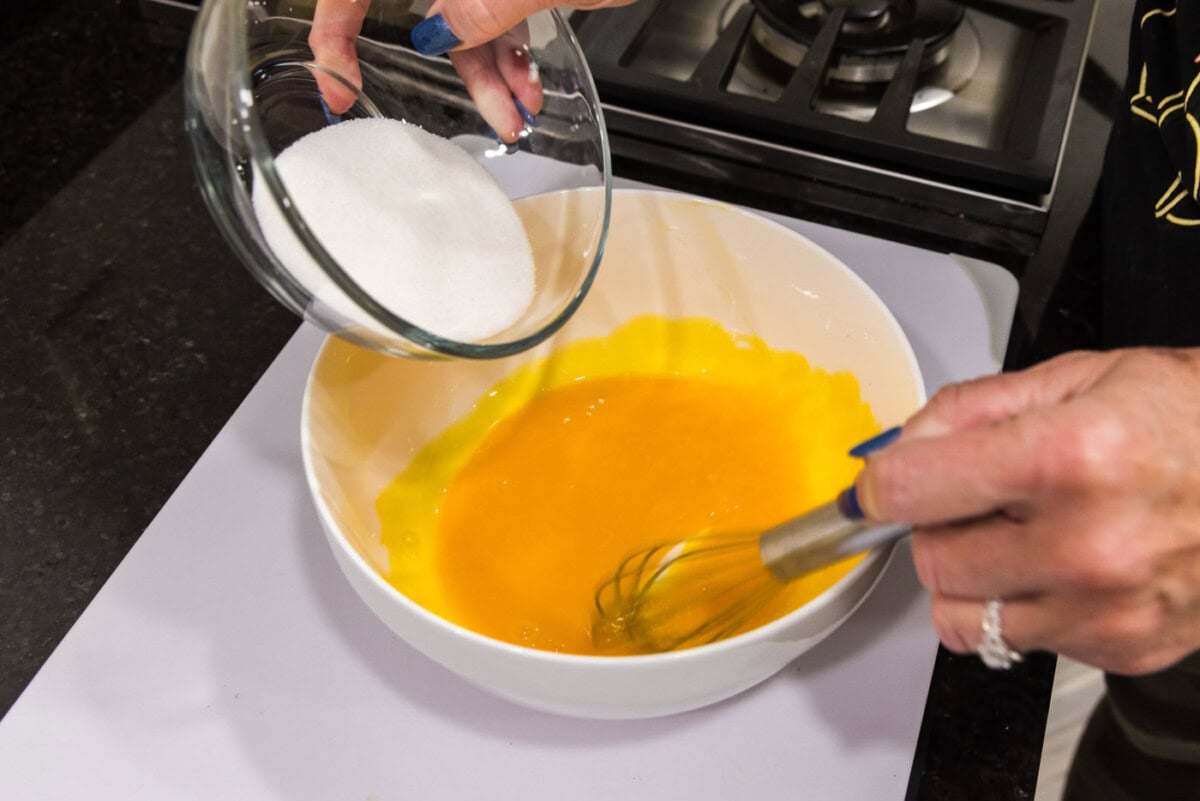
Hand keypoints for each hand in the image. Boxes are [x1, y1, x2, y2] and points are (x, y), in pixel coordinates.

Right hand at [309, 0, 634, 140]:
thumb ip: (485, 2)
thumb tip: (436, 31)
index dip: (334, 28)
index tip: (338, 80)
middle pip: (418, 3)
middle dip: (454, 67)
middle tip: (483, 115)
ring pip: (462, 11)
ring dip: (490, 67)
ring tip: (520, 112)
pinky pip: (493, 4)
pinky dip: (509, 45)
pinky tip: (528, 83)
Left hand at [855, 348, 1199, 674]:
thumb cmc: (1195, 420)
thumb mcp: (1080, 376)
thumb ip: (970, 409)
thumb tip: (900, 445)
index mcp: (1069, 459)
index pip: (912, 491)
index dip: (878, 485)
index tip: (874, 486)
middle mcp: (1087, 546)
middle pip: (932, 560)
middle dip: (940, 526)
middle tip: (980, 497)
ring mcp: (1108, 608)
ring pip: (963, 617)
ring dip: (972, 578)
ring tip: (1019, 535)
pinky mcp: (1125, 646)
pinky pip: (1022, 641)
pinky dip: (1026, 605)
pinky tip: (1068, 564)